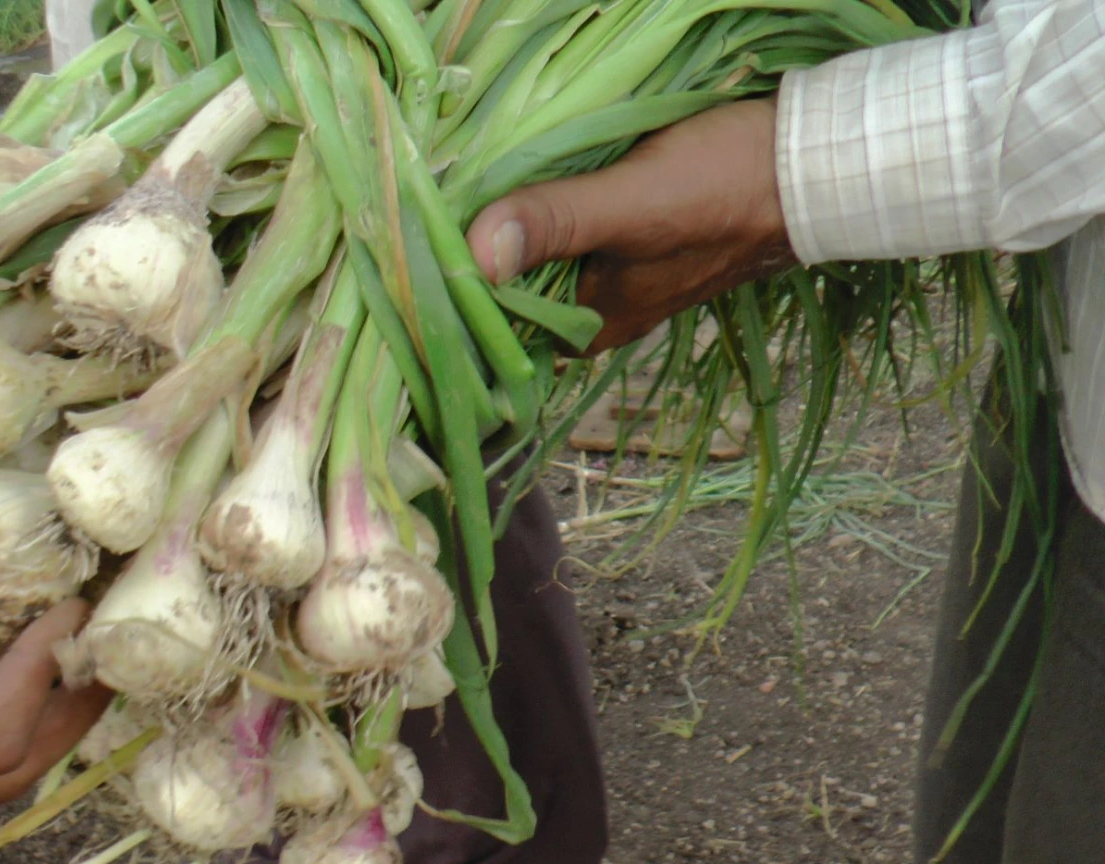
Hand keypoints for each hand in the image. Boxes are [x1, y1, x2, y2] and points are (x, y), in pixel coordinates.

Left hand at [467, 99, 795, 353]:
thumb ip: (554, 224)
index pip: (496, 326)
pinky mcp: (641, 231)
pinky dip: (555, 204)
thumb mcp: (628, 204)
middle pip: (515, 286)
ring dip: (517, 222)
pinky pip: (577, 226)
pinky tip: (535, 172)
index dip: (457, 289)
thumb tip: (475, 254)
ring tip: (475, 182)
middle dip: (481, 249)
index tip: (423, 247)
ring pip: (546, 253)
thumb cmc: (724, 188)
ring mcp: (625, 270)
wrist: (814, 164)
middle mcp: (604, 308)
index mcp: (592, 325)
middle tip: (441, 201)